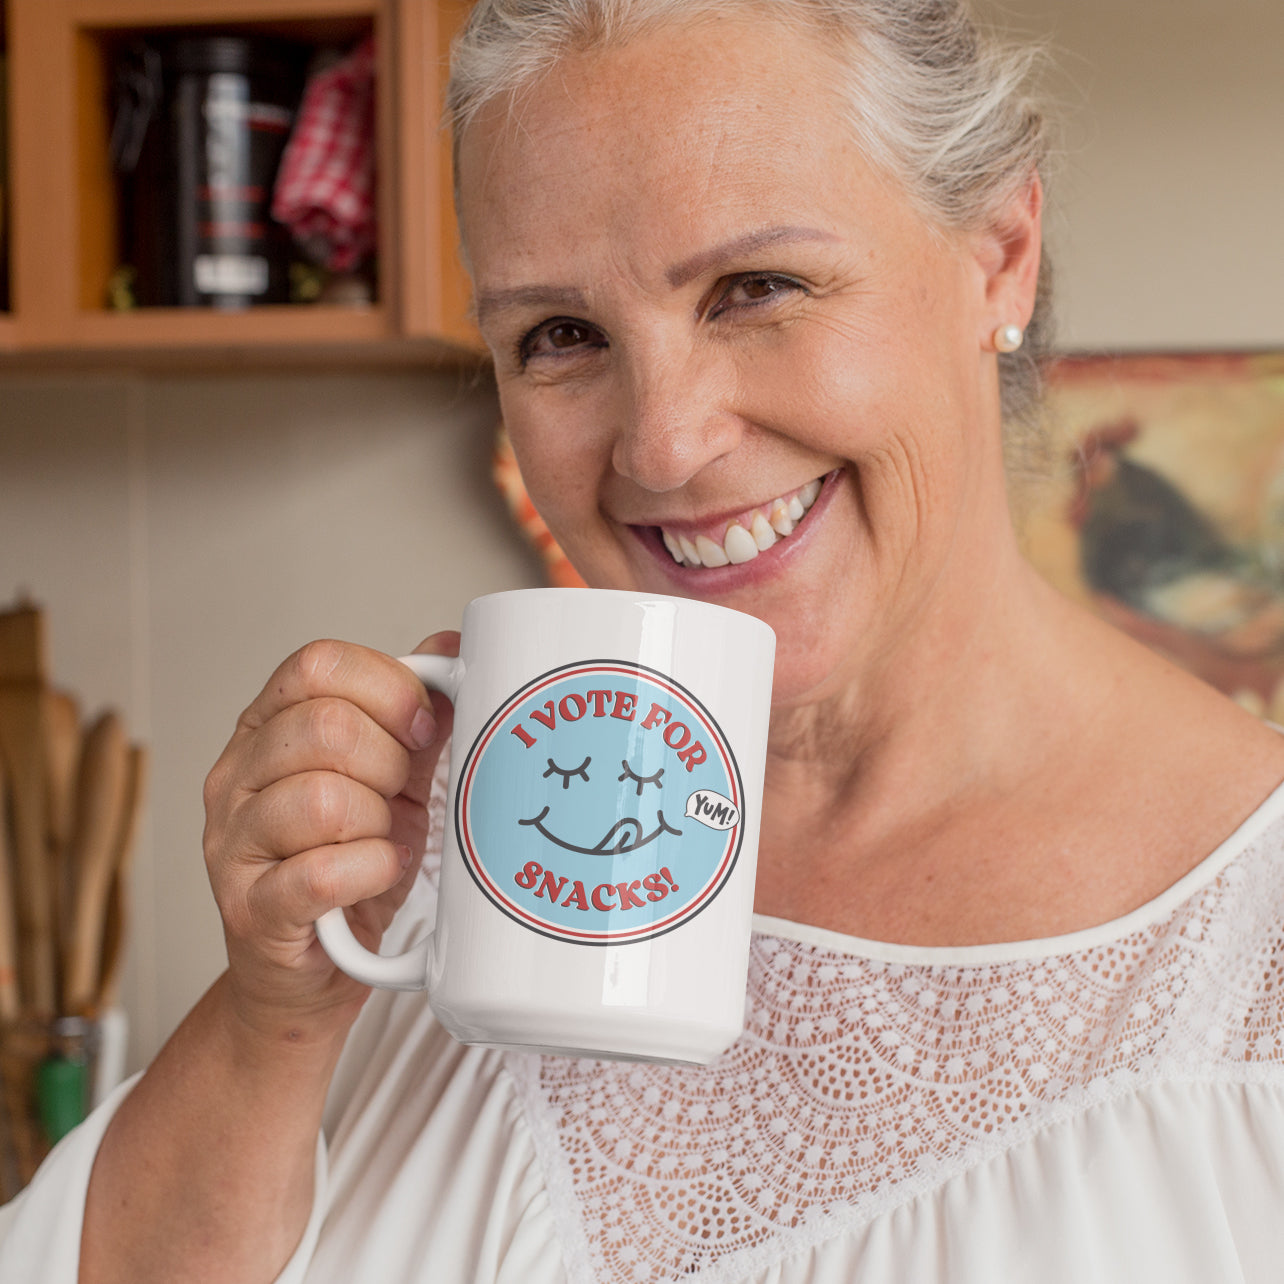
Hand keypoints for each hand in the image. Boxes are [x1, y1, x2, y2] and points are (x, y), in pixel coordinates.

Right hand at [202, 635, 457, 1038]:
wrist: (310, 976)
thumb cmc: (351, 870)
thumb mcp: (392, 781)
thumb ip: (414, 718)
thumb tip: (452, 649)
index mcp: (267, 728)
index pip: (318, 665)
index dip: (388, 688)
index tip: (422, 726)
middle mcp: (235, 777)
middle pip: (324, 727)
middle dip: (389, 762)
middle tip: (400, 797)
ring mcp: (232, 844)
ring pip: (323, 798)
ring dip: (379, 821)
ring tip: (384, 839)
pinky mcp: (251, 909)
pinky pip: (321, 872)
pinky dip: (371, 870)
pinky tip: (379, 872)